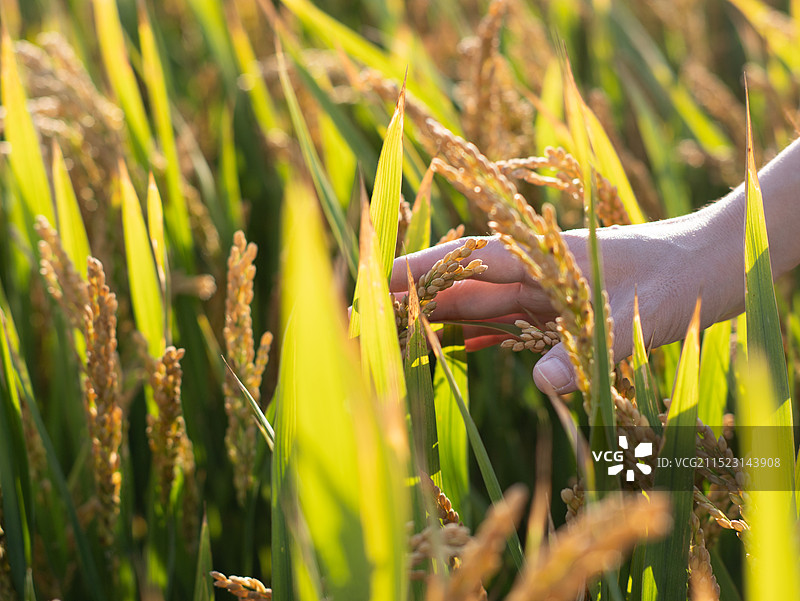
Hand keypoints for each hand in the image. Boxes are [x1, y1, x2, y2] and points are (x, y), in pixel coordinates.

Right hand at [391, 217, 740, 393]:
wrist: (712, 267)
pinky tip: (463, 348)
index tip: (382, 281)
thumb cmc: (676, 278)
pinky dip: (487, 335)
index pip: (469, 260)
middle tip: (378, 319)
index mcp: (543, 256)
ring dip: (448, 320)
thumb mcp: (635, 316)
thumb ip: (587, 347)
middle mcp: (538, 271)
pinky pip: (515, 324)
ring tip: (406, 336)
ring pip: (486, 306)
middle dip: (423, 299)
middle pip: (467, 285)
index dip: (423, 268)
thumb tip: (541, 383)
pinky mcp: (564, 312)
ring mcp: (549, 292)